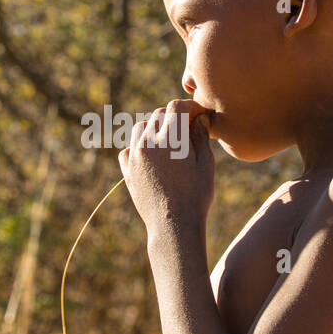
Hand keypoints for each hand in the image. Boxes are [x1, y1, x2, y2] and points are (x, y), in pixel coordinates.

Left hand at [118, 98, 214, 237]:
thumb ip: (201, 137)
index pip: (176, 107)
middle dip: (174, 117)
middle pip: (159, 115)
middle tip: (188, 129)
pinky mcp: (127, 170)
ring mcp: (135, 156)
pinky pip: (129, 148)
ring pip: (141, 128)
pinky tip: (153, 157)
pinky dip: (140, 147)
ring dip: (155, 129)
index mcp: (171, 139)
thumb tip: (199, 118)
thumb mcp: (205, 165)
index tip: (199, 115)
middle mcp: (148, 143)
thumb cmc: (196, 197)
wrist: (173, 226)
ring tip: (170, 142)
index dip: (190, 107)